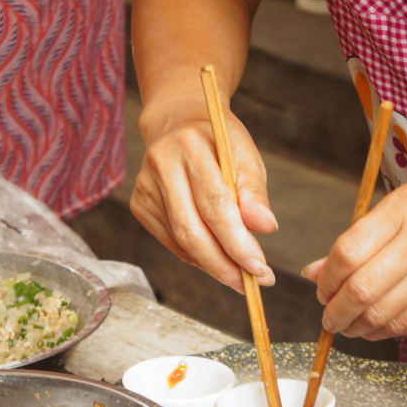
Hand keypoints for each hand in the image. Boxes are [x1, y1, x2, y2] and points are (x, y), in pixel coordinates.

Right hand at [131, 98, 277, 293]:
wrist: (179, 122)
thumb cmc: (219, 142)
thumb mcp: (245, 155)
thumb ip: (254, 192)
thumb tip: (266, 227)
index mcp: (190, 146)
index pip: (215, 206)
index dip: (238, 244)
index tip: (261, 269)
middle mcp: (161, 165)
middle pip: (193, 231)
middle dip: (225, 265)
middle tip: (252, 284)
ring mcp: (146, 187)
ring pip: (181, 242)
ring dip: (214, 265)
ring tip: (240, 274)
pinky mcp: (140, 205)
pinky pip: (172, 243)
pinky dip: (197, 257)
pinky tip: (216, 257)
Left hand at [302, 166, 406, 339]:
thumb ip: (363, 234)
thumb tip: (317, 269)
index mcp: (406, 209)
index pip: (349, 252)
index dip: (326, 276)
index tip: (320, 284)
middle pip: (361, 289)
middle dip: (334, 310)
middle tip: (327, 313)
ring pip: (380, 314)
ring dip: (353, 326)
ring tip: (344, 324)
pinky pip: (406, 324)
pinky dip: (380, 331)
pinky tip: (371, 327)